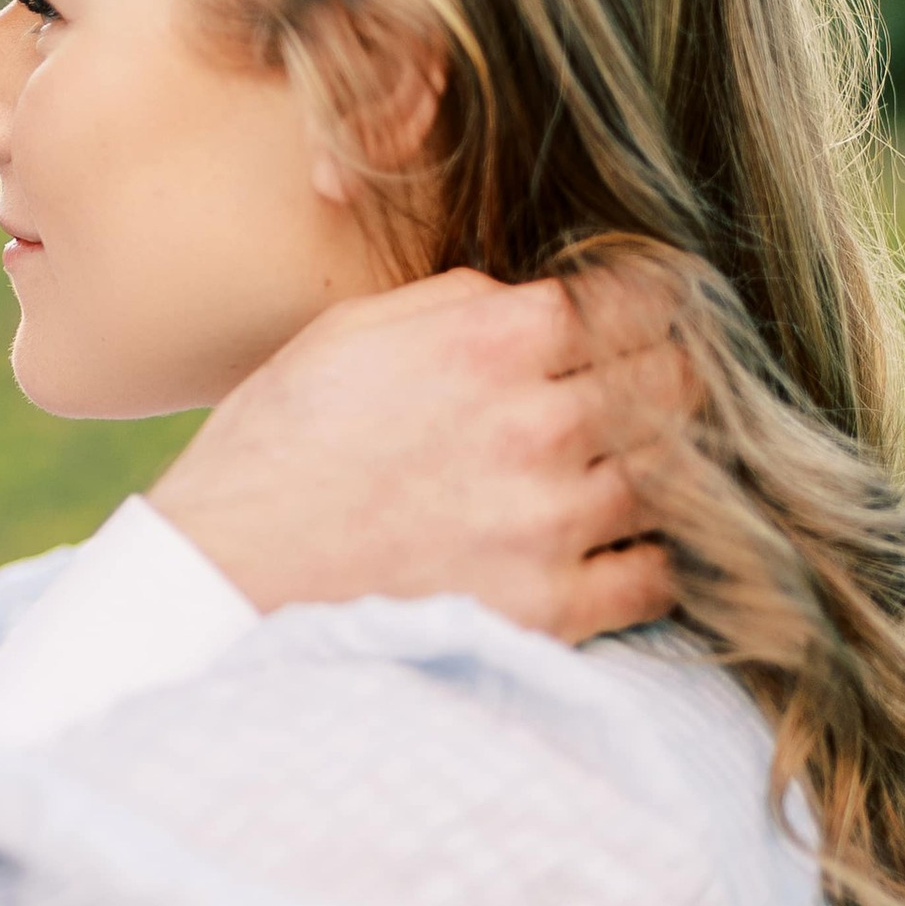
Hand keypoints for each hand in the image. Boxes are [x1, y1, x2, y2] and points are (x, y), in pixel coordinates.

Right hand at [148, 263, 690, 643]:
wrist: (228, 573)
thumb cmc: (279, 446)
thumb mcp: (351, 332)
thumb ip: (459, 301)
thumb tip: (534, 298)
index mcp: (493, 340)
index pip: (636, 299)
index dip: (647, 305)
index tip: (642, 318)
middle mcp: (539, 422)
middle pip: (673, 382)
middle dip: (663, 379)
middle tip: (637, 394)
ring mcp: (552, 520)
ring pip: (677, 476)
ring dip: (660, 469)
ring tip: (626, 469)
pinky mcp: (551, 607)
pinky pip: (656, 579)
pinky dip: (649, 561)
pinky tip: (616, 548)